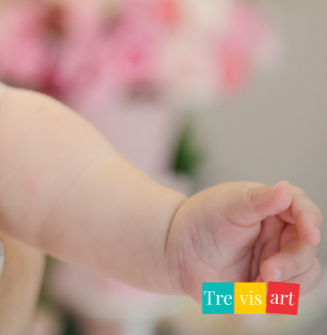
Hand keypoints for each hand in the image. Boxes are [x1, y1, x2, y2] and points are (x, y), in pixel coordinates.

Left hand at [168, 180, 321, 296]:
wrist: (176, 253)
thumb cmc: (199, 221)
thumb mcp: (226, 206)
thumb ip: (257, 200)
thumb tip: (286, 189)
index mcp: (272, 207)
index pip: (303, 209)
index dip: (311, 221)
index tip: (310, 235)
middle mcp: (281, 233)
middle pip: (307, 248)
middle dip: (291, 263)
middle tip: (267, 272)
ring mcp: (278, 259)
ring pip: (306, 275)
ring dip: (286, 285)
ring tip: (256, 286)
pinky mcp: (270, 282)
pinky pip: (287, 295)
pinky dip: (273, 298)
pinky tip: (249, 293)